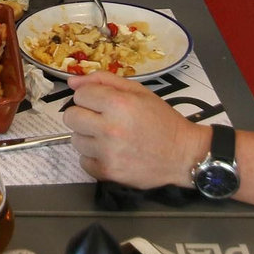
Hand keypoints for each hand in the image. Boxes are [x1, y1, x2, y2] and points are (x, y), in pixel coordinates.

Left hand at [60, 72, 210, 188]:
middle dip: (84, 115)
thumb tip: (73, 81)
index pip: (80, 95)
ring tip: (110, 138)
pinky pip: (83, 161)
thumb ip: (104, 81)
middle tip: (102, 120)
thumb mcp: (139, 92)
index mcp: (118, 103)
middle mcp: (110, 127)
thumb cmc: (162, 120)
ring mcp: (107, 152)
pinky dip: (94, 158)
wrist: (183, 155)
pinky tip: (110, 153)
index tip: (102, 103)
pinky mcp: (107, 172)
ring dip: (88, 137)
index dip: (90, 97)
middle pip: (71, 117)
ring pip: (75, 139)